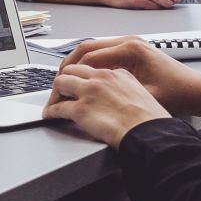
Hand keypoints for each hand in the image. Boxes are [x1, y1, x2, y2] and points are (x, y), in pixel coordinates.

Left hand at [42, 62, 170, 145]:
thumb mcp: (143, 94)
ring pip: (61, 82)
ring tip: (54, 102)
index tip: (79, 83)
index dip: (83, 76)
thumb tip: (118, 96)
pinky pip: (57, 108)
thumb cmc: (150, 120)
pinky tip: (50, 115)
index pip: (92, 68)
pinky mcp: (81, 109)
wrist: (150, 132)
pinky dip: (51, 112)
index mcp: (119, 73)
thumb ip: (127, 89)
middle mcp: (102, 78)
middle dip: (65, 79)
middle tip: (62, 91)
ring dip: (55, 93)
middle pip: (72, 70)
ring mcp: (90, 91)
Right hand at [57, 36, 200, 117]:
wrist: (195, 90)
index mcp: (131, 49)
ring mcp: (130, 44)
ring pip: (93, 48)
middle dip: (68, 64)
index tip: (60, 85)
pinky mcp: (132, 51)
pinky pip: (103, 53)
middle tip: (57, 81)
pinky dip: (90, 64)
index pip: (89, 55)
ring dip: (78, 63)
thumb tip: (87, 97)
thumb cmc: (176, 93)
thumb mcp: (141, 95)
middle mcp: (129, 42)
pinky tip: (84, 77)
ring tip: (66, 79)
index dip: (71, 72)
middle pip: (87, 47)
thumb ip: (113, 92)